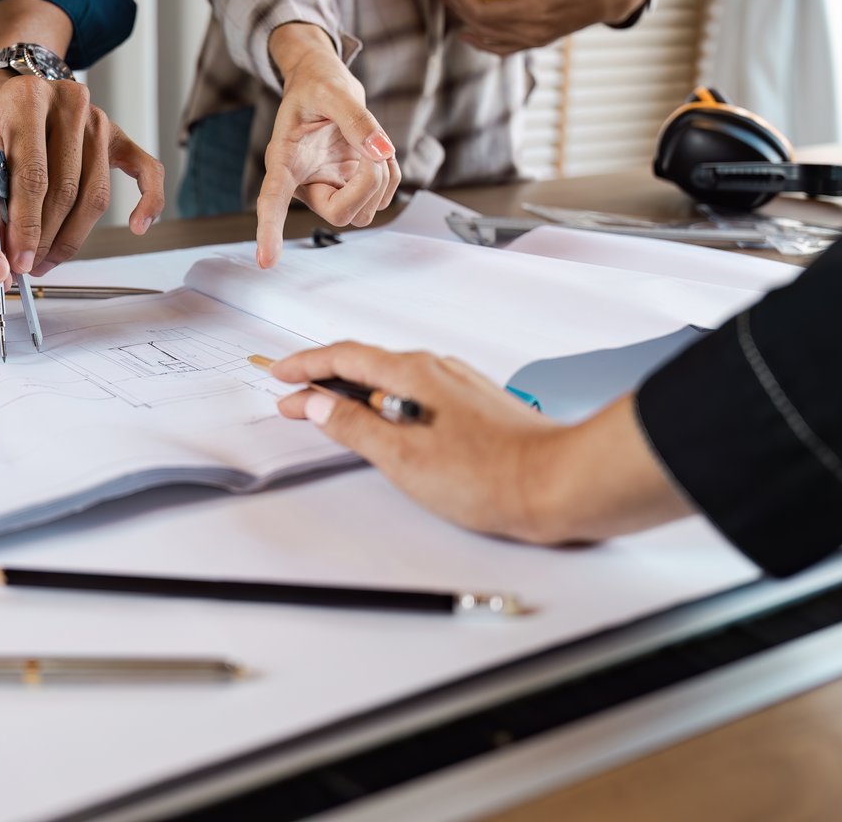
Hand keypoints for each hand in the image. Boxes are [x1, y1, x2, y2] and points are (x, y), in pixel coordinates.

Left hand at [0, 72, 164, 276]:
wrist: (9, 91)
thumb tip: (7, 251)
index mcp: (27, 100)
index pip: (34, 175)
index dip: (27, 225)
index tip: (19, 259)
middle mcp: (69, 104)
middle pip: (67, 189)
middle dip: (47, 237)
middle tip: (29, 266)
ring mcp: (98, 119)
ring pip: (96, 193)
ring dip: (74, 236)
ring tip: (49, 260)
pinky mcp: (117, 135)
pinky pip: (146, 170)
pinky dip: (148, 201)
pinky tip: (138, 226)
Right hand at [257, 23, 399, 267]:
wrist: (324, 83)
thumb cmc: (317, 85)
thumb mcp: (333, 90)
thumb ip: (357, 119)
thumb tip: (381, 150)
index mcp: (285, 161)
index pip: (273, 201)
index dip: (270, 230)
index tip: (266, 260)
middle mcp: (305, 183)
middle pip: (339, 214)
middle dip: (368, 185)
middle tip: (373, 151)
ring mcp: (330, 188)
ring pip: (364, 212)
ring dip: (381, 179)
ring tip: (372, 143)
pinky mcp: (351, 187)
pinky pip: (381, 198)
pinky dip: (390, 175)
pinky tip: (375, 151)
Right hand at [271, 342, 692, 543]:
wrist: (561, 484)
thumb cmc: (492, 476)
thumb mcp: (403, 457)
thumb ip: (355, 428)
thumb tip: (319, 406)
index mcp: (414, 374)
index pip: (345, 358)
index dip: (306, 366)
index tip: (280, 376)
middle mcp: (436, 370)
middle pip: (366, 365)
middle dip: (324, 379)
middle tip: (294, 396)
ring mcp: (457, 387)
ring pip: (391, 380)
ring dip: (354, 394)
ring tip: (330, 413)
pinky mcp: (472, 408)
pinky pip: (413, 394)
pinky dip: (384, 405)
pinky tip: (386, 427)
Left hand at [432, 0, 654, 56]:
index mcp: (536, 13)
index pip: (485, 12)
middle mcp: (532, 32)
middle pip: (481, 25)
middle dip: (456, 3)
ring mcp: (534, 40)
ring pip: (488, 37)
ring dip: (464, 19)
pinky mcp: (537, 41)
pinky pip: (502, 48)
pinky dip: (482, 41)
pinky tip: (469, 33)